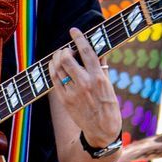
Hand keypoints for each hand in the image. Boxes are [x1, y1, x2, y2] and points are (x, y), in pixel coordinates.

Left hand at [49, 27, 121, 143]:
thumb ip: (101, 67)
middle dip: (64, 50)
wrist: (102, 130)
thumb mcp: (109, 85)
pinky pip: (54, 80)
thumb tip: (98, 50)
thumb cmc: (108, 106)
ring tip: (59, 56)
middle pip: (67, 59)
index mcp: (98, 78)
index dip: (79, 38)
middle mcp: (85, 84)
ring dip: (56, 59)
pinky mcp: (65, 100)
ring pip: (57, 68)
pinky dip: (53, 70)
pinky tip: (55, 67)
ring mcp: (73, 92)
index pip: (87, 52)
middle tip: (66, 50)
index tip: (73, 30)